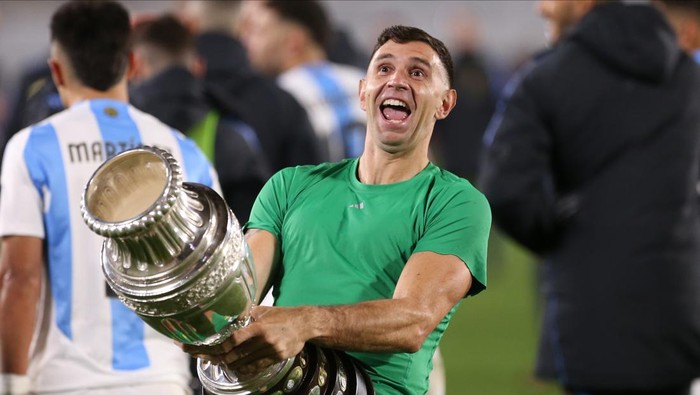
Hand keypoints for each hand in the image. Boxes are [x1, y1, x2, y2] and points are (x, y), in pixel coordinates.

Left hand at [182, 305, 310, 374]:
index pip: (233, 340)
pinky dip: (242, 368)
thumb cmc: (282, 315)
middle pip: (233, 354)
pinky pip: (255, 367)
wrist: (305, 324)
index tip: (202, 346)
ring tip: (213, 360)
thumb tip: (227, 313)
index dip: (215, 346)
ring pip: (242, 363)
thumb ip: (246, 314)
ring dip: (226, 363)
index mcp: (258, 326)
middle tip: (198, 355)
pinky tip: (234, 367)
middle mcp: (263, 340)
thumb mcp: (263, 310)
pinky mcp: (276, 359)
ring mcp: (270, 351)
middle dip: (214, 356)